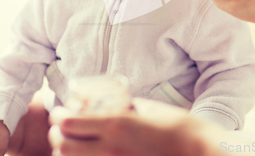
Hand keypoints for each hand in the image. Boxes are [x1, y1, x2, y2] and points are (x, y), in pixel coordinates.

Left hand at [49, 98, 221, 155]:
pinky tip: (90, 154)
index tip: (59, 112)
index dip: (58, 117)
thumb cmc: (179, 127)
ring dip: (66, 152)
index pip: (70, 123)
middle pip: (64, 146)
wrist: (197, 151)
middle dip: (57, 136)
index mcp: (117, 124)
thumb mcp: (150, 108)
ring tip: (72, 144)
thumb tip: (116, 104)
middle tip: (60, 128)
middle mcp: (110, 148)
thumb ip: (128, 107)